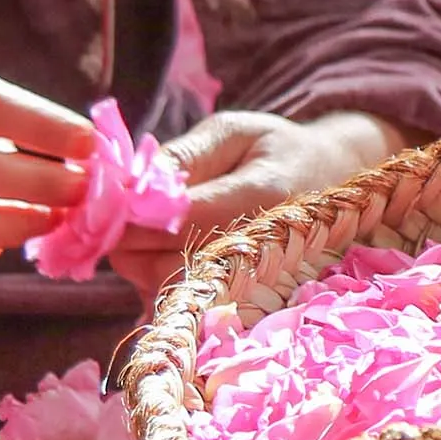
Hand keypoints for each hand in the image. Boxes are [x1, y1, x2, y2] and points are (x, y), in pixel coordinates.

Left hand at [107, 107, 411, 304]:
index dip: (130, 214)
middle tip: (118, 214)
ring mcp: (254, 286)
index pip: (177, 219)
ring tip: (148, 228)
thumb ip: (185, 156)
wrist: (335, 186)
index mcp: (262, 197)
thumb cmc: (279, 150)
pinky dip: (158, 284)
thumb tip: (132, 183)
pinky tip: (163, 255)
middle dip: (127, 241)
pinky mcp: (243, 306)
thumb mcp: (234, 131)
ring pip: (165, 289)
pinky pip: (180, 308)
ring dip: (139, 262)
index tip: (105, 198)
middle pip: (163, 263)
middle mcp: (260, 250)